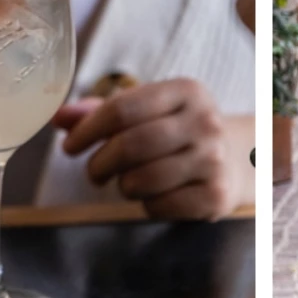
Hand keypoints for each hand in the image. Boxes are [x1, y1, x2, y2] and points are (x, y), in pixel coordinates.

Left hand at [51, 79, 236, 220]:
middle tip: (94, 172)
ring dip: (123, 186)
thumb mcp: (150, 111)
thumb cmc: (179, 132)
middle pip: (129, 145)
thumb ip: (102, 112)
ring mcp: (214, 159)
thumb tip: (58, 117)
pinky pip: (159, 205)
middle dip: (99, 164)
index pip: (122, 108)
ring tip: (128, 181)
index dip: (87, 130)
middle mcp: (205, 121)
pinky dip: (147, 204)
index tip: (71, 146)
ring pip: (141, 180)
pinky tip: (156, 194)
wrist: (238, 160)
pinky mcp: (216, 195)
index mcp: (186, 91)